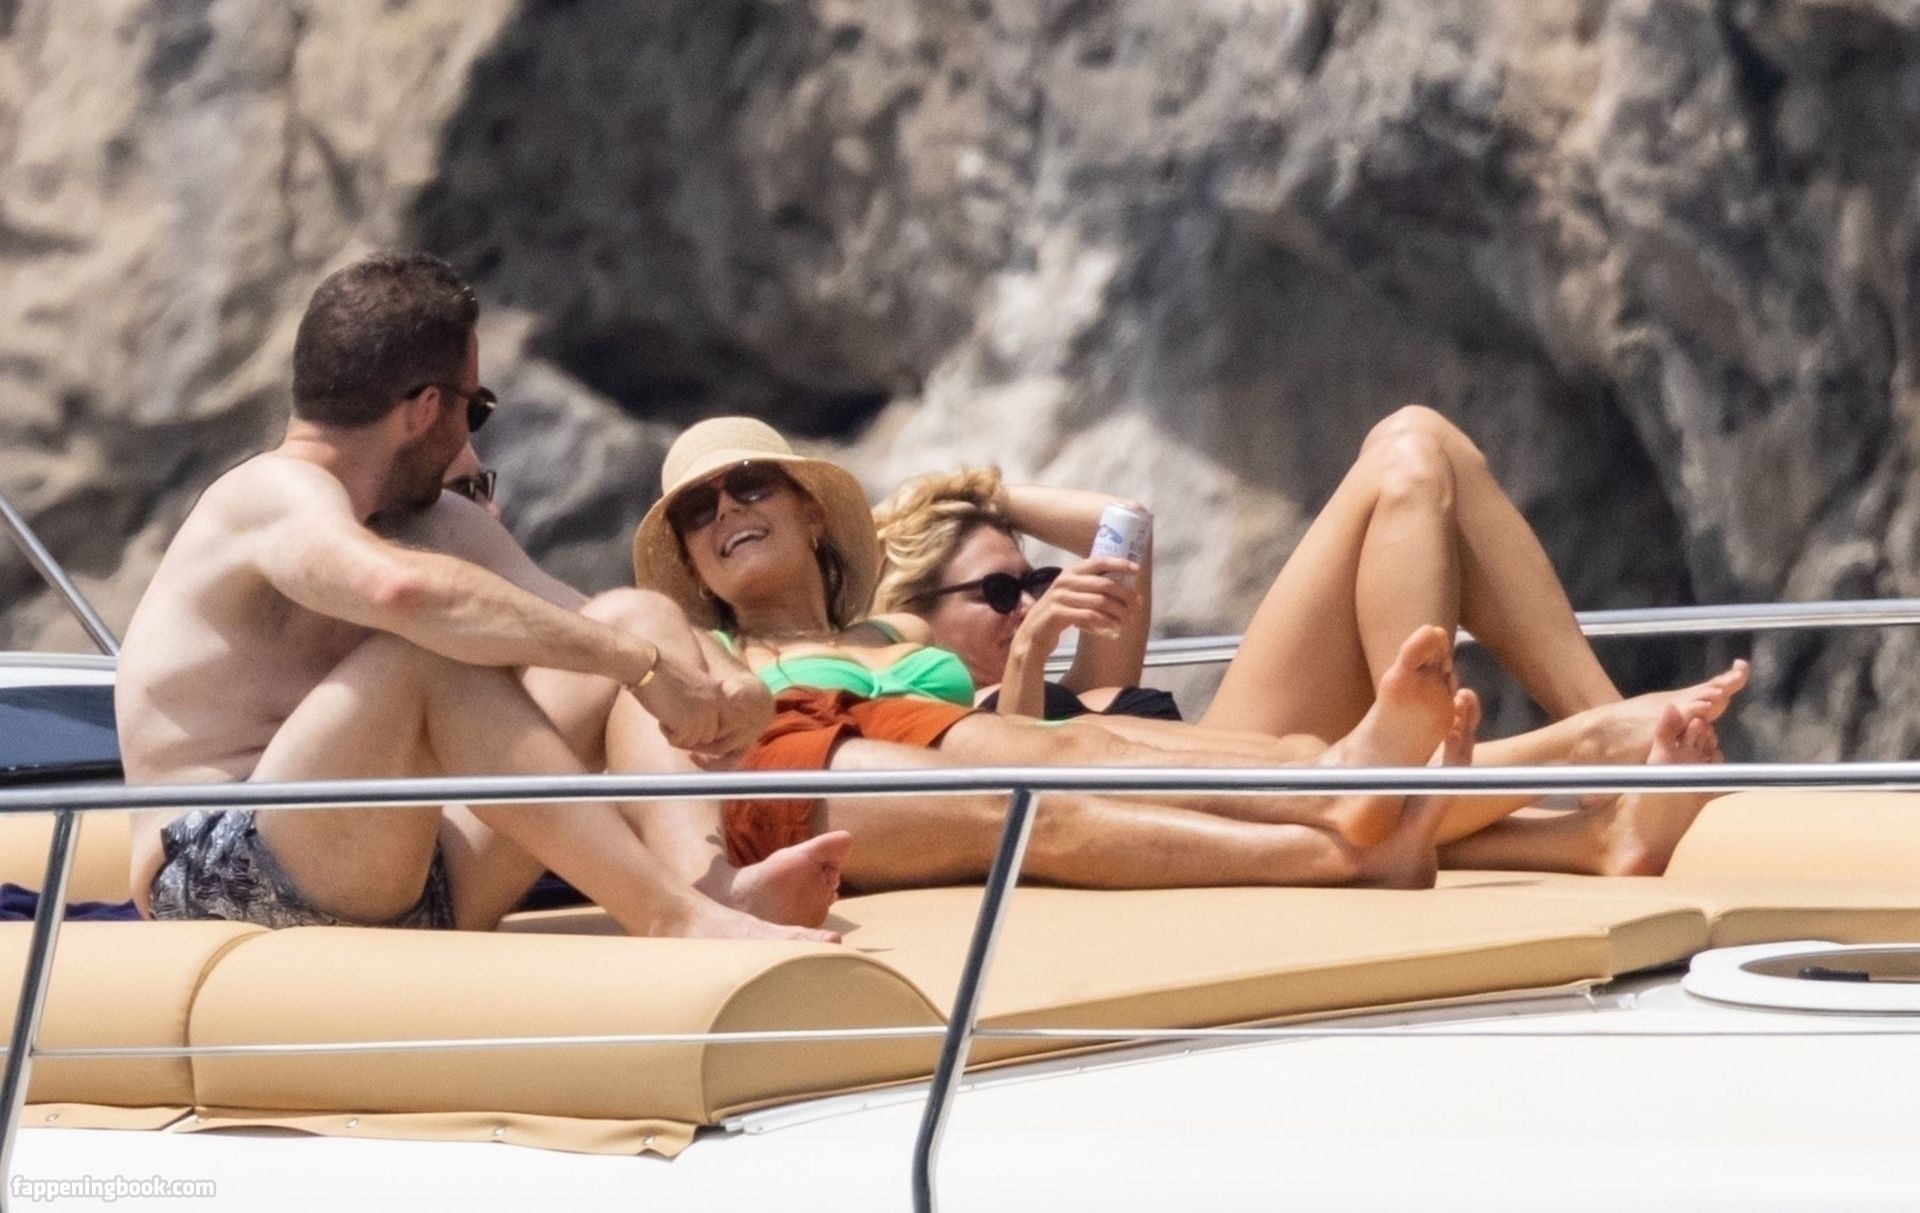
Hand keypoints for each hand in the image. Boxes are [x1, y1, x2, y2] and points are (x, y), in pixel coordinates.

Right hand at [631, 653, 732, 757]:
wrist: (647, 666)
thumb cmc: (664, 672)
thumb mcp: (694, 682)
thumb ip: (704, 699)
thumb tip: (705, 725)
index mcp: (717, 693)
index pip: (721, 723)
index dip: (704, 727)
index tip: (688, 724)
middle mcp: (714, 704)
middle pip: (708, 736)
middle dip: (690, 733)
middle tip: (674, 722)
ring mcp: (701, 715)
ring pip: (693, 741)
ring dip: (678, 734)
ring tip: (666, 717)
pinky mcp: (686, 724)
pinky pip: (678, 741)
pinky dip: (667, 734)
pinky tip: (660, 720)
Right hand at [1015, 556, 1140, 651]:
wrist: (1032, 635)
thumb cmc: (1058, 615)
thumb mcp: (1073, 596)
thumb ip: (1092, 590)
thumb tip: (1126, 590)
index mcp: (1071, 572)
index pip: (1098, 561)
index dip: (1119, 564)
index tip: (1136, 569)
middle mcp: (1065, 581)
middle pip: (1104, 584)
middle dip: (1125, 595)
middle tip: (1136, 606)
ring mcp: (1059, 597)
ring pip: (1100, 601)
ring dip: (1118, 612)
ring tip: (1127, 621)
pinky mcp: (1056, 613)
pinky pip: (1089, 616)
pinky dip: (1105, 623)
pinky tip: (1113, 630)